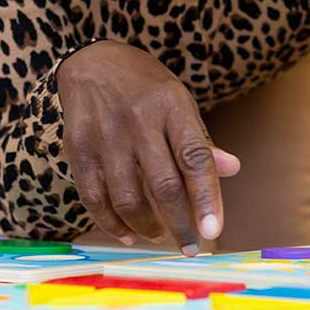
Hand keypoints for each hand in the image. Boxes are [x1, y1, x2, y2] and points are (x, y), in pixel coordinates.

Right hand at [57, 41, 239, 253]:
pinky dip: (111, 223)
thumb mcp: (179, 101)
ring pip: (127, 197)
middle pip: (163, 185)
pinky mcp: (77, 148)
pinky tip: (127, 233)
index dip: (206, 197)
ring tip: (160, 234)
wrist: (93, 62)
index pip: (195, 158)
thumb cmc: (146, 88)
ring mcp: (105, 135)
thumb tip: (232, 169)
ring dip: (147, 226)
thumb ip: (200, 140)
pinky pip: (94, 197)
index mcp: (172, 106)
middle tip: (191, 247)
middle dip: (180, 224)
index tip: (213, 231)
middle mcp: (139, 120)